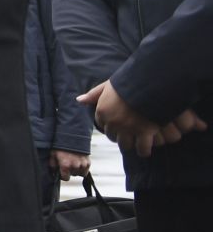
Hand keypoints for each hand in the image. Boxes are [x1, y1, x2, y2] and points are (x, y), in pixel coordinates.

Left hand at [50, 150, 90, 179]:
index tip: (62, 171)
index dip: (63, 175)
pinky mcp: (88, 162)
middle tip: (68, 164)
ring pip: (80, 174)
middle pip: (73, 175)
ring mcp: (83, 164)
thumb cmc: (60, 146)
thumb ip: (53, 166)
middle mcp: (75, 166)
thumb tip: (54, 173)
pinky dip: (83, 168)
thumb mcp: (53, 155)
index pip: (66, 178)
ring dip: (77, 170)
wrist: (72, 137)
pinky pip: (86, 170)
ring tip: (73, 163)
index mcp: (65, 165)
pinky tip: (78, 163)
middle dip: (70, 171)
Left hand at [80, 81, 200, 157]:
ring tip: (136, 145)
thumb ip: (94, 94)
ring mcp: (128, 128)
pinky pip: (142, 148)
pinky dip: (144, 151)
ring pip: (125, 145)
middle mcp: (112, 122)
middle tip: (128, 137)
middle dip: (119, 137)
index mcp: (102, 110)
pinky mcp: (144, 132)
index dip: (110, 126)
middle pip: (113, 137)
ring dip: (130, 145)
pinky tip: (146, 150)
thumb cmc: (131, 81)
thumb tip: (79, 100)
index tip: (117, 126)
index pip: (102, 125)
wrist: (152, 81)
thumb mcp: (109, 85)